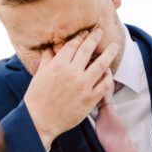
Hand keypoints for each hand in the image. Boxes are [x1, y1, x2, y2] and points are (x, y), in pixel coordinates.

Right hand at [24, 28, 118, 151]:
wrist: (39, 121)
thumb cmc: (36, 98)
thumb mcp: (39, 75)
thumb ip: (47, 60)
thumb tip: (50, 48)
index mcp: (58, 65)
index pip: (73, 45)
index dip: (80, 36)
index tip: (85, 32)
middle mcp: (72, 73)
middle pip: (87, 49)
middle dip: (95, 38)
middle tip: (100, 31)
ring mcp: (83, 86)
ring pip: (101, 64)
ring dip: (109, 53)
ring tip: (114, 46)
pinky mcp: (90, 99)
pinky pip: (104, 84)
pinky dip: (108, 77)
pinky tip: (109, 72)